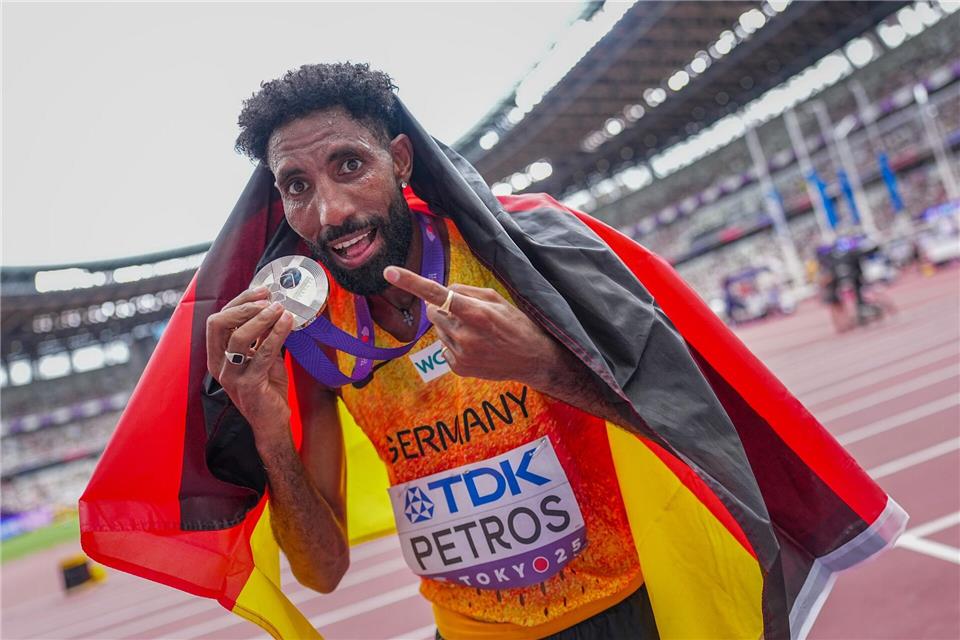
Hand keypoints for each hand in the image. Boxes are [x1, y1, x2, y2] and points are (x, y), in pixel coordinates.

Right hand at [206, 287, 295, 450]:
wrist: (272, 422)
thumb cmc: (267, 387)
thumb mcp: (261, 356)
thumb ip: (261, 335)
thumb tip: (273, 306)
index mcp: (217, 354)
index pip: (218, 319)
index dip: (239, 302)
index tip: (261, 291)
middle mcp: (218, 364)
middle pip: (219, 323)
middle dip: (245, 306)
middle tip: (269, 298)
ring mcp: (230, 376)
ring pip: (238, 337)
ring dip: (261, 319)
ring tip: (281, 308)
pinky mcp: (247, 385)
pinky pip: (261, 354)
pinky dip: (276, 335)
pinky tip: (288, 324)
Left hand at [384, 266, 556, 385]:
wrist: (533, 360)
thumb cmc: (516, 324)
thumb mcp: (497, 299)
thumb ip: (466, 292)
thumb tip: (442, 292)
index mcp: (475, 312)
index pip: (436, 293)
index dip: (411, 281)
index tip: (389, 271)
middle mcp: (465, 334)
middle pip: (432, 311)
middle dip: (443, 309)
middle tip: (467, 314)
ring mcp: (460, 354)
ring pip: (438, 330)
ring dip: (451, 327)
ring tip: (477, 334)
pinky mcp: (458, 368)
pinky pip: (443, 347)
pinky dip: (454, 344)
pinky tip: (476, 347)